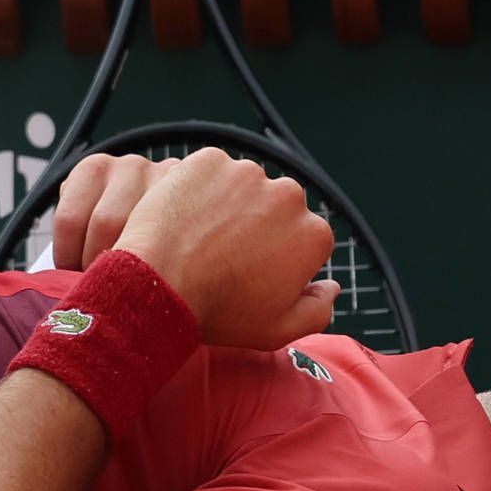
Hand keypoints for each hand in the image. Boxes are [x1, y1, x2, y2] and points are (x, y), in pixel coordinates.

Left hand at [87, 148, 336, 348]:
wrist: (157, 286)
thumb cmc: (218, 313)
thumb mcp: (278, 330)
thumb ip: (317, 309)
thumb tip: (332, 286)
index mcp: (313, 234)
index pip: (302, 237)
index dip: (276, 254)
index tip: (249, 268)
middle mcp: (289, 195)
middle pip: (276, 206)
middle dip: (256, 223)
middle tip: (221, 250)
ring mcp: (247, 173)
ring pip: (243, 186)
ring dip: (228, 203)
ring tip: (200, 234)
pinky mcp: (209, 160)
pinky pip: (210, 171)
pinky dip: (199, 187)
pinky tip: (184, 216)